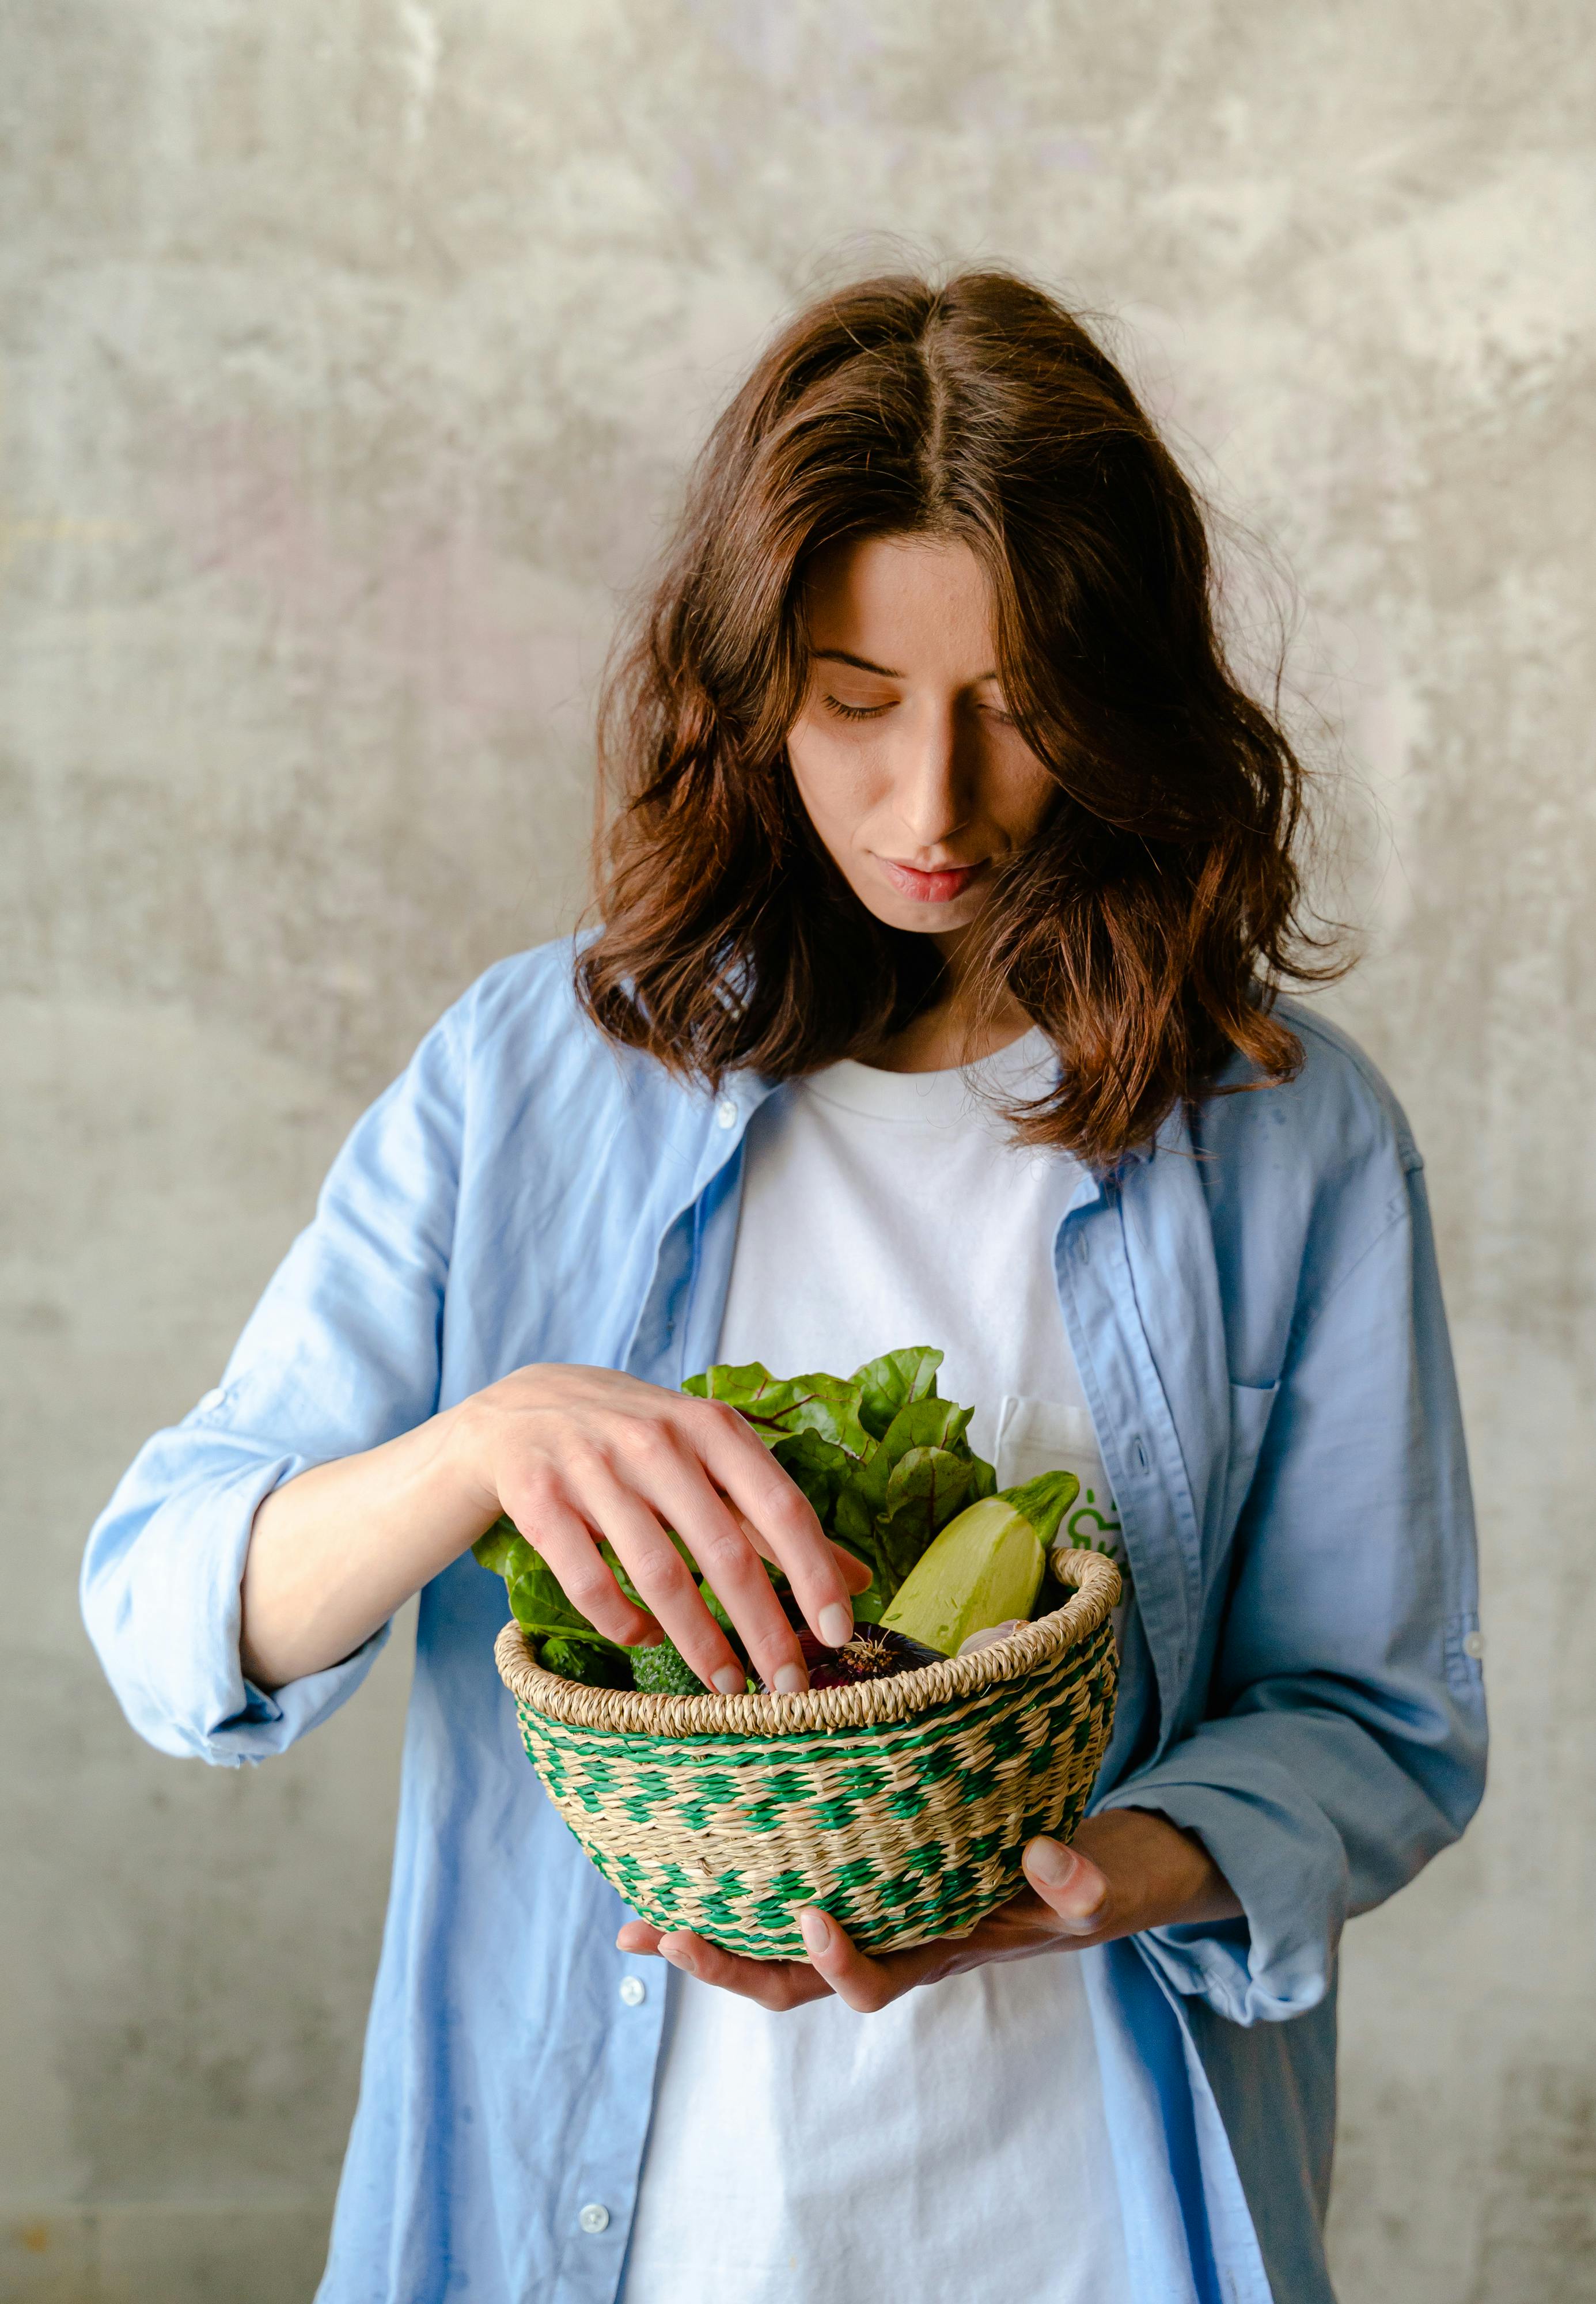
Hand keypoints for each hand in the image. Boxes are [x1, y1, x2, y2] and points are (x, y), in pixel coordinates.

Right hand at [449, 1363, 870, 1692]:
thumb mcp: (710, 1458)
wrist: (520, 1412)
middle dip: (764, 1629)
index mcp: (711, 1426)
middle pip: (724, 1551)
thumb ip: (775, 1517)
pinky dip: (626, 1625)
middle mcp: (656, 1441)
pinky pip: (590, 1584)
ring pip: (658, 1575)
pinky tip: (647, 1640)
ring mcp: (593, 1469)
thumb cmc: (638, 1442)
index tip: (838, 1634)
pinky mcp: (538, 1501)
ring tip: (728, 1687)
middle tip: (789, 1688)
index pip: (779, 1505)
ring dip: (699, 1643)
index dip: (814, 1572)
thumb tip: (859, 1579)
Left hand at [615, 1808, 1241, 2010]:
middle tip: (667, 1934)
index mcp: (939, 1949)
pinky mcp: (862, 1886)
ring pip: (775, 1958)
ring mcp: (873, 1922)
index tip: (810, 1918)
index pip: (874, 1980)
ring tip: (641, 1921)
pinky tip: (683, 1870)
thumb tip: (1049, 1856)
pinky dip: (733, 1899)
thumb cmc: (1088, 1879)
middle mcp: (893, 1945)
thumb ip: (1079, 1878)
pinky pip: (784, 1906)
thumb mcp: (1097, 1882)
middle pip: (796, 1986)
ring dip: (710, 1941)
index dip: (836, 1962)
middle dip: (728, 1968)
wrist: (1093, 1873)